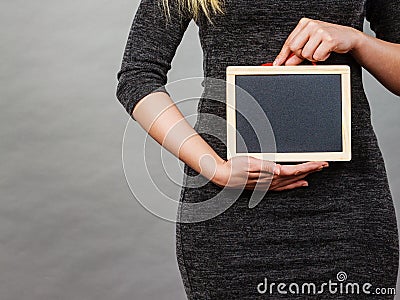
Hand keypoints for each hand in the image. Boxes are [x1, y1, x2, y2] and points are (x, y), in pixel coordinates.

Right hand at [211, 156, 327, 190]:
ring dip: (305, 176)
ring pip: (293, 181)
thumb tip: (279, 170)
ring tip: (316, 173)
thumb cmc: (235, 167)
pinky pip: (285, 187)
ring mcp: (269, 185)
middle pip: (297, 175)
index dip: (309, 166)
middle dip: (312, 170)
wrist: (224, 176)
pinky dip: (295, 185)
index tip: (320, 163)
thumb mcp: (249, 163)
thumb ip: (265, 167)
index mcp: (270, 174)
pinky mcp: (265, 186)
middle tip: (324, 165)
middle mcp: (272, 181)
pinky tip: (300, 184)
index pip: (295, 170)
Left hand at [273, 17, 362, 65]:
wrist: (348, 37)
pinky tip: (326, 51)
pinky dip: (322, 58)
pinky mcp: (328, 39)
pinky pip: (317, 56)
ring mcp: (320, 31)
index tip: (277, 64)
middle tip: (311, 53)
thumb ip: (297, 53)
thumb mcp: (310, 44)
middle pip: (295, 49)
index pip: (289, 42)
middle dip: (301, 56)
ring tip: (320, 50)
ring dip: (313, 57)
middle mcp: (311, 25)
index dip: (282, 55)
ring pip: (306, 54)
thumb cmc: (328, 39)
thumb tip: (286, 62)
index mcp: (304, 24)